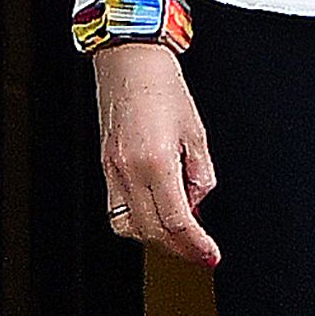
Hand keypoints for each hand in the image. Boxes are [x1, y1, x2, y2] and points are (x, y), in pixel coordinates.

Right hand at [93, 43, 219, 266]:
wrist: (130, 61)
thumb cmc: (164, 87)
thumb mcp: (197, 131)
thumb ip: (200, 174)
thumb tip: (197, 205)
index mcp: (156, 161)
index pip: (176, 220)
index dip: (195, 244)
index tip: (210, 254)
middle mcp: (128, 171)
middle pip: (151, 231)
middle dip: (178, 247)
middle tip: (200, 251)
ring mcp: (111, 171)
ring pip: (128, 227)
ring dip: (155, 237)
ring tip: (180, 233)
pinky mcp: (104, 167)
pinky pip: (117, 209)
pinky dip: (138, 220)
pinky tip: (158, 211)